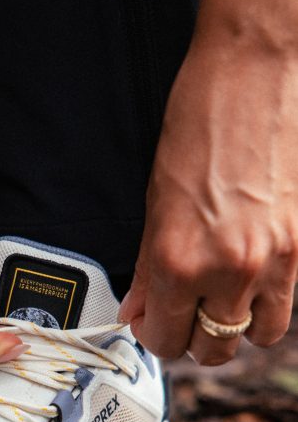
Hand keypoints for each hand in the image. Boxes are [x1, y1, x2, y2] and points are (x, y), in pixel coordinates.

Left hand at [120, 0, 297, 364]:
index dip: (155, 336)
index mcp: (178, 261)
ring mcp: (274, 261)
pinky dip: (266, 300)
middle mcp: (228, 270)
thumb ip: (147, 268)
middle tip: (185, 314)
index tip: (152, 323)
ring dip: (236, 325)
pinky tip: (250, 275)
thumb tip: (138, 309)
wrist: (253, 73)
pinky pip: (285, 302)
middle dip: (194, 338)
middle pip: (214, 348)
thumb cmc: (199, 123)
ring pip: (256, 335)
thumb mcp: (155, 200)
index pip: (165, 340)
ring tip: (221, 298)